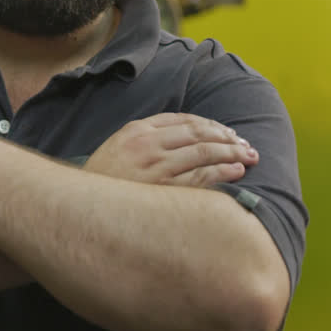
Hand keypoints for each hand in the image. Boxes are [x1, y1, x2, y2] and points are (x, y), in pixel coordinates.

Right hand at [81, 113, 257, 188]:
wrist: (80, 210)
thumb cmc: (104, 182)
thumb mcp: (119, 148)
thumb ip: (147, 138)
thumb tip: (186, 137)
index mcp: (137, 130)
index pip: (184, 120)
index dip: (211, 125)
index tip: (229, 133)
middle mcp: (147, 144)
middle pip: (199, 134)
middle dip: (228, 138)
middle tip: (247, 146)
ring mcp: (156, 168)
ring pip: (205, 154)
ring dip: (232, 153)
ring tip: (249, 157)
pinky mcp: (162, 191)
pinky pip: (200, 178)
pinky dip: (223, 173)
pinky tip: (237, 172)